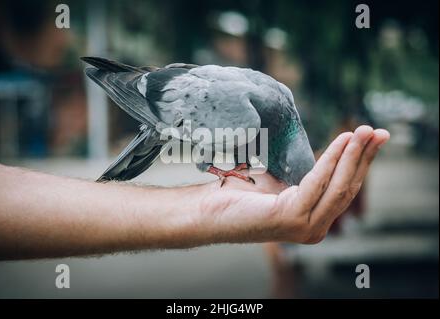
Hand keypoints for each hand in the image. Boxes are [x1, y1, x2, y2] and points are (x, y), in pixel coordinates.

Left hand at [200, 126, 389, 243]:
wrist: (207, 211)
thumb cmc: (239, 195)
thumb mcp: (281, 182)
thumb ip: (305, 176)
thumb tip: (328, 153)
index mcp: (313, 219)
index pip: (344, 189)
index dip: (362, 164)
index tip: (374, 138)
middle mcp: (313, 228)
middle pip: (347, 188)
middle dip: (364, 157)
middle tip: (377, 131)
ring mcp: (304, 227)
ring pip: (338, 186)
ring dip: (353, 156)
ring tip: (362, 131)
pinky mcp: (290, 218)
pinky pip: (317, 183)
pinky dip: (331, 160)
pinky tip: (342, 142)